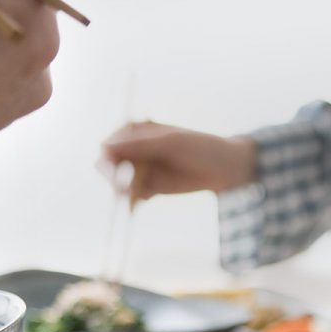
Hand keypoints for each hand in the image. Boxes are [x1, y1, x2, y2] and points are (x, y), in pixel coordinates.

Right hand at [102, 121, 257, 201]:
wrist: (226, 168)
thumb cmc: (200, 148)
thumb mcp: (170, 144)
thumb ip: (139, 145)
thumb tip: (104, 147)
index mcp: (136, 132)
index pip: (109, 145)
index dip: (107, 159)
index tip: (114, 169)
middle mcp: (135, 150)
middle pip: (109, 166)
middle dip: (115, 177)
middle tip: (129, 186)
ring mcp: (142, 169)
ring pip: (119, 184)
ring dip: (125, 191)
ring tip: (144, 193)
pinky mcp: (151, 187)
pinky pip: (134, 196)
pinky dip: (136, 199)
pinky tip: (150, 197)